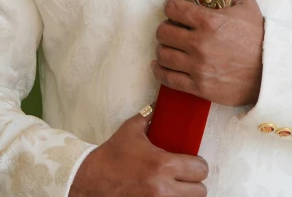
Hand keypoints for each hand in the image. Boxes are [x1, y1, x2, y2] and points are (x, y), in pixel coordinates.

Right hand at [69, 109, 207, 195]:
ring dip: (186, 194)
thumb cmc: (112, 155)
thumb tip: (160, 104)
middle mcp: (163, 187)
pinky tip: (166, 194)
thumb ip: (150, 115)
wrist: (91, 180)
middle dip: (195, 182)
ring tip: (177, 186)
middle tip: (186, 176)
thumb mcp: (132, 129)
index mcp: (162, 164)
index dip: (198, 164)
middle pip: (200, 191)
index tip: (192, 162)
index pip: (200, 169)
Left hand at [152, 0, 263, 105]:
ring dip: (163, 48)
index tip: (172, 8)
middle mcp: (199, 43)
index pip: (173, 8)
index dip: (170, 6)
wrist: (270, 71)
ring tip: (168, 47)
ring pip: (163, 55)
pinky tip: (161, 65)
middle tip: (171, 28)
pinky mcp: (198, 86)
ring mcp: (197, 66)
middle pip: (163, 32)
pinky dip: (160, 71)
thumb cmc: (259, 37)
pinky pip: (168, 78)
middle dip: (165, 28)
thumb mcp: (247, 6)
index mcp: (209, 21)